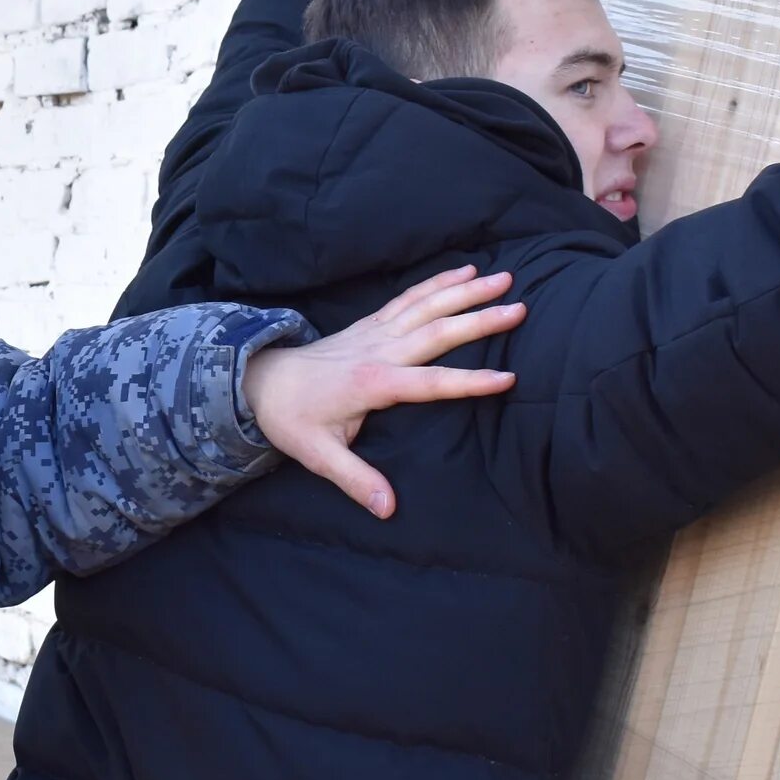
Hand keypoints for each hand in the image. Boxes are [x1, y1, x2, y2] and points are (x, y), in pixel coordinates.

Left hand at [241, 267, 523, 516]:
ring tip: (504, 277)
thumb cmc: (291, 420)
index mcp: (373, 383)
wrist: (259, 381)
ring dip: (466, 290)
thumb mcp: (318, 456)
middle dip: (479, 319)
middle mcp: (378, 351)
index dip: (469, 381)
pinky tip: (465, 270)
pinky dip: (437, 282)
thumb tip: (387, 509)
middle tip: (519, 308)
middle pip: (437, 331)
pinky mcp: (370, 324)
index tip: (508, 378)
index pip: (431, 383)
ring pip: (427, 305)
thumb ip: (355, 480)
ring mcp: (374, 332)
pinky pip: (409, 297)